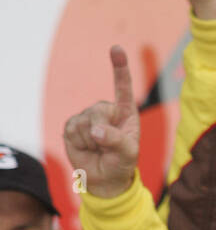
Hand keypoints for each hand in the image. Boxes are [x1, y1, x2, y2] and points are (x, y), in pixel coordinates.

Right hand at [63, 46, 138, 198]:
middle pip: (98, 110)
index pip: (123, 87)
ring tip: (97, 149)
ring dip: (91, 141)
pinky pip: (73, 130)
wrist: (105, 180)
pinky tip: (85, 148)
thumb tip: (95, 130)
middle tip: (106, 147)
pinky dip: (79, 143)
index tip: (116, 49)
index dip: (119, 68)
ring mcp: (88, 117)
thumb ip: (116, 140)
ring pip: (84, 122)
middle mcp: (106, 110)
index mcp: (125, 112)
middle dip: (101, 131)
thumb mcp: (128, 153)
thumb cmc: (122, 163)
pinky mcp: (72, 126)